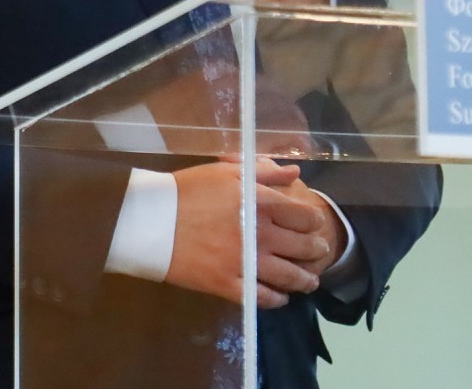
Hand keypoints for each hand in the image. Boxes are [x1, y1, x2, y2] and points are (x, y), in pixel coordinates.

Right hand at [164, 158, 330, 308]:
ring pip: (288, 276)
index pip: (304, 216)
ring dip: (304, 280)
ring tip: (310, 281)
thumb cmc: (188, 190)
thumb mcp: (227, 172)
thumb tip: (295, 172)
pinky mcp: (229, 285)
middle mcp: (261, 234)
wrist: (152, 220)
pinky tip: (280, 298)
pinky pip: (262, 297)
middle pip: (303, 247)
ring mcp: (246, 262)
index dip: (314, 221)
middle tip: (319, 252)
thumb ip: (264, 171)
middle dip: (316, 250)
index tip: (315, 224)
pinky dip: (276, 299)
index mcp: (262, 202)